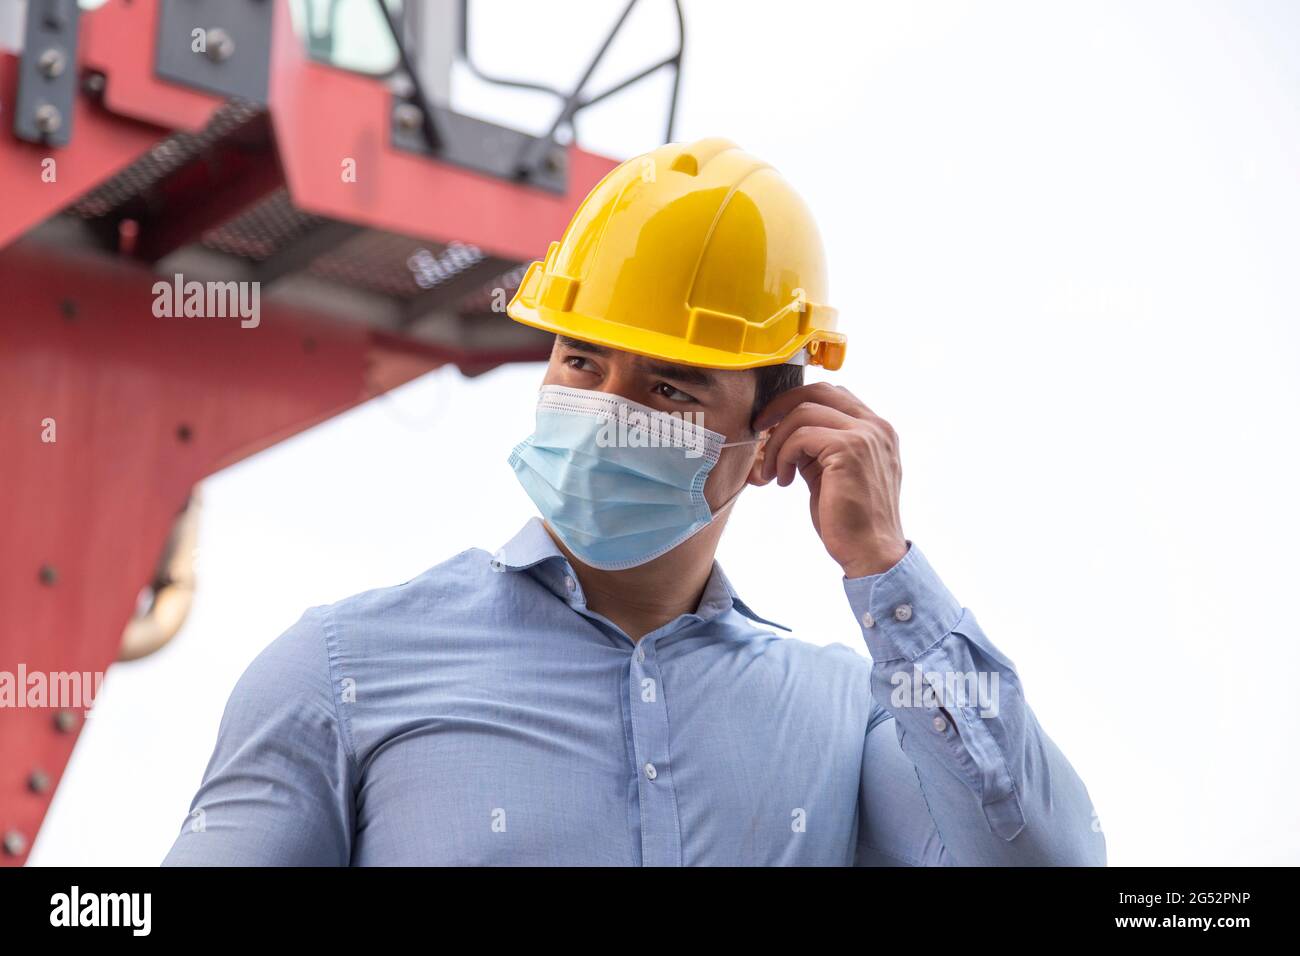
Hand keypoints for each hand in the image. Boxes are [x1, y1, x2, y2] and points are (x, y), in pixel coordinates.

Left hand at [752, 383, 906, 577]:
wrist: (871, 553)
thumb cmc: (850, 521)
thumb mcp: (834, 473)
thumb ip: (819, 448)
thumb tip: (784, 433)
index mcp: (876, 429)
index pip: (832, 394)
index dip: (796, 402)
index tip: (772, 421)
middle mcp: (876, 426)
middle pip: (818, 391)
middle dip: (781, 406)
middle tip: (759, 427)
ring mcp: (866, 435)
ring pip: (803, 413)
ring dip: (777, 441)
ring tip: (772, 471)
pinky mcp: (850, 449)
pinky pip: (800, 437)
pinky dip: (782, 456)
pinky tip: (783, 480)